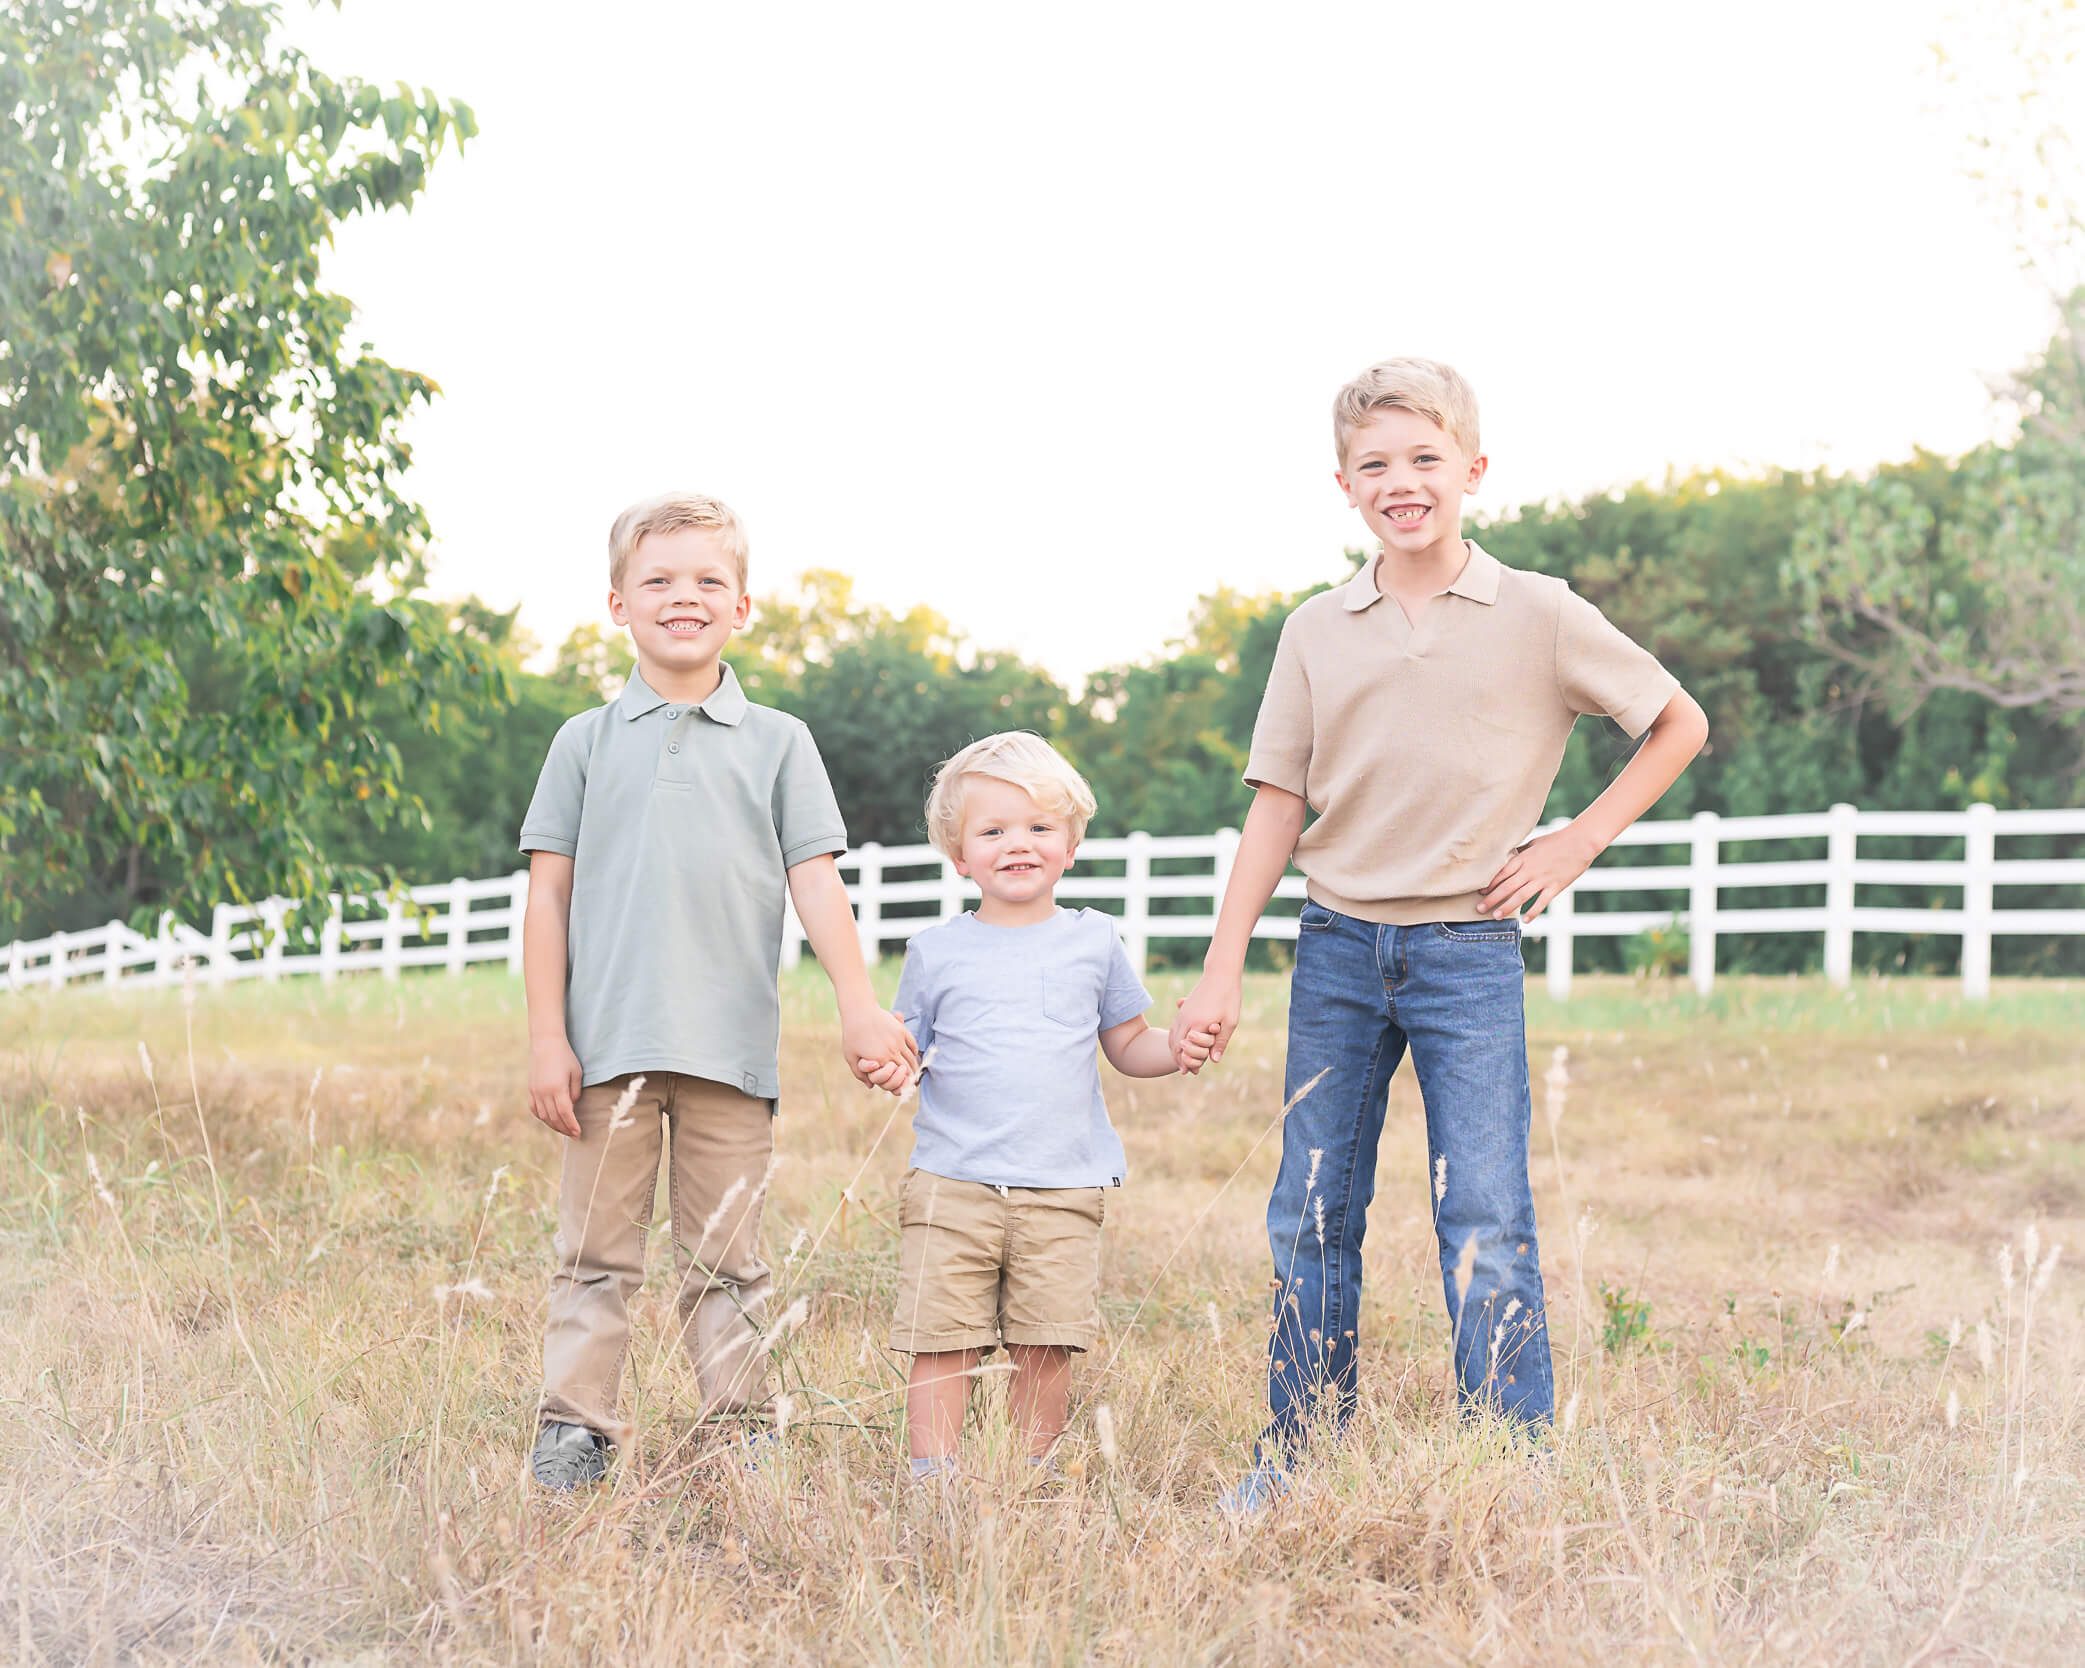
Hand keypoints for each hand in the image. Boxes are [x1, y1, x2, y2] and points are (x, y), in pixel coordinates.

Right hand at [528, 1036, 583, 1137]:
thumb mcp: (576, 1073)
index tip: (578, 1133)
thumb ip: (575, 1092)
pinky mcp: (530, 1090)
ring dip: (554, 1125)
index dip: (572, 1125)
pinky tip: (550, 1120)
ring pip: (544, 1116)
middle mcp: (544, 1092)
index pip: (565, 1114)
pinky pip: (535, 1109)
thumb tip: (571, 1107)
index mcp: (558, 1088)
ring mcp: (535, 1092)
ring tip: (564, 1129)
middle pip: (554, 1118)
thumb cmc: (566, 1057)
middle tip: (574, 1135)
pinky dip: (542, 1117)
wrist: (546, 1044)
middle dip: (565, 1129)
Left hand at [842, 1003, 918, 1093]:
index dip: (903, 1084)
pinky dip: (915, 1052)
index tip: (905, 1086)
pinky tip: (914, 1055)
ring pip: (912, 1057)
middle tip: (912, 1080)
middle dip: (911, 1076)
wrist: (859, 1011)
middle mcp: (892, 1051)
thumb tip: (871, 1086)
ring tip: (914, 1070)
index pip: (898, 1077)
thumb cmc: (852, 1034)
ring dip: (914, 1065)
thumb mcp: (851, 1056)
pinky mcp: (901, 1030)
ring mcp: (898, 1040)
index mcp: (880, 1060)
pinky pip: (913, 1044)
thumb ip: (860, 1074)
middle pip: (908, 1068)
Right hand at [1170, 976, 1241, 1072]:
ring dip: (1174, 1049)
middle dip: (1179, 1058)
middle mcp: (1185, 1019)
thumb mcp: (1230, 1021)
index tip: (1191, 1073)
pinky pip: (1173, 1027)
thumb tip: (1214, 1060)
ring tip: (1180, 1061)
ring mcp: (1182, 1013)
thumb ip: (1221, 1042)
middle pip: (1175, 1044)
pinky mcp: (1183, 1008)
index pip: (1186, 1049)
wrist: (1220, 974)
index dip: (1188, 1062)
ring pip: (1172, 1036)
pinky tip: (1179, 1044)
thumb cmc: (1229, 997)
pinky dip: (1174, 1038)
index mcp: (1197, 1024)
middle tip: (1185, 1071)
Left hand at [1479, 824, 1598, 922]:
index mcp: (1523, 858)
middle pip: (1507, 886)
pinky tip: (1525, 920)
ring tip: (1496, 916)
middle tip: (1479, 909)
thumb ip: (1520, 852)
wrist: (1580, 842)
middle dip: (1492, 899)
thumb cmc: (1556, 841)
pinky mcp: (1555, 886)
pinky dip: (1533, 912)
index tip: (1480, 893)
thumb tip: (1507, 856)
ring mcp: (1543, 879)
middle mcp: (1530, 870)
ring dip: (1507, 907)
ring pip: (1521, 896)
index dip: (1490, 884)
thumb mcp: (1534, 843)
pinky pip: (1542, 902)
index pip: (1501, 873)